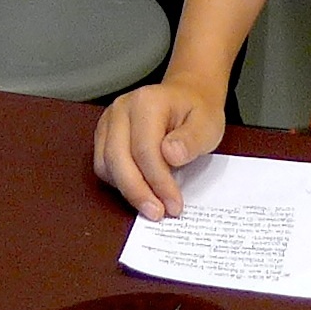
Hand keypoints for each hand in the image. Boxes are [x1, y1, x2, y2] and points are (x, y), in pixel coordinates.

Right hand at [92, 77, 227, 219]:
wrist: (185, 96)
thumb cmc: (196, 111)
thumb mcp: (207, 124)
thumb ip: (191, 140)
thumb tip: (170, 154)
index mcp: (147, 102)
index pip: (145, 149)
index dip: (158, 182)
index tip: (174, 205)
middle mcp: (121, 109)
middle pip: (118, 158)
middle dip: (137, 192)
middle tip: (157, 213)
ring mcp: (109, 121)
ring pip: (105, 165)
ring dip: (127, 190)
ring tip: (152, 205)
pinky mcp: (104, 134)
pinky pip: (103, 166)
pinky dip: (119, 183)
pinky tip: (140, 190)